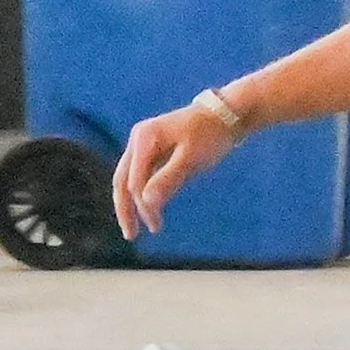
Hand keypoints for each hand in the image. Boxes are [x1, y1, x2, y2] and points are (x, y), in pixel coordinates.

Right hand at [111, 102, 237, 238]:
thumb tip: (146, 202)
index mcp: (144, 139)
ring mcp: (144, 145)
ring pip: (131, 179)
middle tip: (131, 235)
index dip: (139, 205)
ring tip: (142, 228)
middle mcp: (138, 140)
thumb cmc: (210, 134)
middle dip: (126, 208)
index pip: (133, 180)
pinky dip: (145, 193)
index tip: (154, 226)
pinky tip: (151, 209)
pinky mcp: (154, 150)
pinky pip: (143, 175)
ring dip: (134, 203)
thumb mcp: (191, 158)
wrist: (226, 115)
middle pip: (123, 180)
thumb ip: (169, 179)